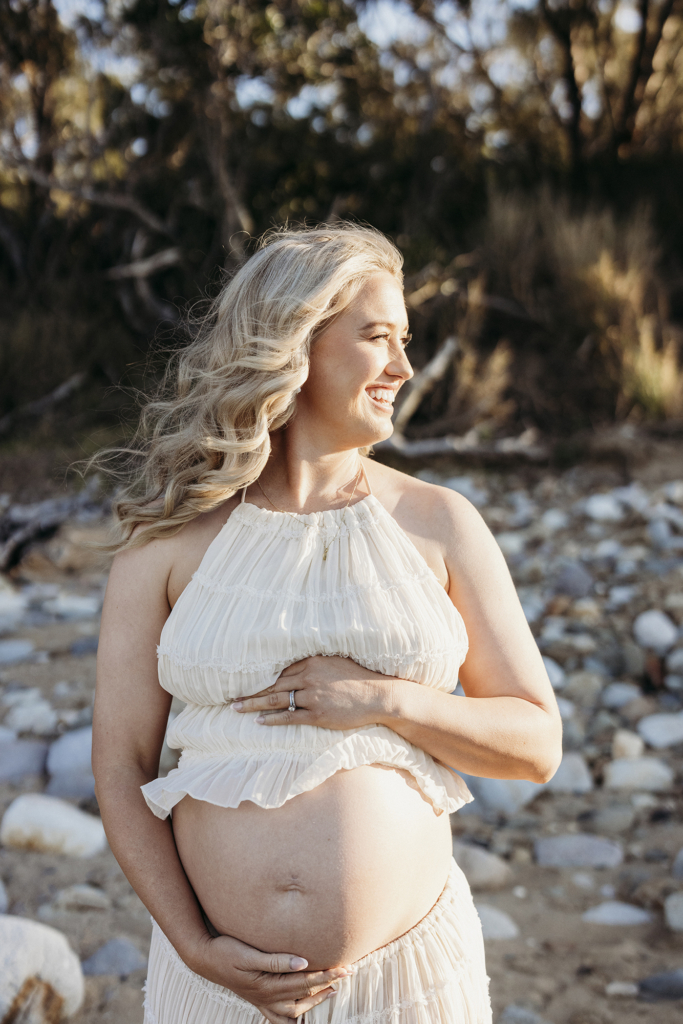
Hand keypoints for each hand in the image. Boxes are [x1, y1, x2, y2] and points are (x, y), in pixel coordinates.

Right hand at [186, 930, 353, 1022]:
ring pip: (295, 1008)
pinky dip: (293, 1017)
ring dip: (315, 999)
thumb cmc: (226, 951)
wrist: (204, 958)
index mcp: (268, 984)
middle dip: (328, 982)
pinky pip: (279, 1017)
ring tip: (332, 989)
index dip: (327, 973)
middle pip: (304, 993)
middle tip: (348, 971)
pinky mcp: (257, 1000)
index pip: (305, 981)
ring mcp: (262, 1001)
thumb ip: (276, 960)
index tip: (345, 966)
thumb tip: (304, 962)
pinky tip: (302, 1013)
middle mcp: (267, 997)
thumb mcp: (249, 954)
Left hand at [232, 655, 394, 730]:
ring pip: (275, 700)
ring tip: (236, 708)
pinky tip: (259, 721)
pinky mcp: (317, 714)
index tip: (243, 679)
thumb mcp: (334, 663)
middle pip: (272, 684)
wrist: (378, 695)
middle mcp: (308, 676)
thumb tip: (295, 669)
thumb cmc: (357, 678)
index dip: (259, 676)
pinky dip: (272, 719)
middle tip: (231, 696)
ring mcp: (312, 696)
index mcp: (311, 661)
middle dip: (250, 690)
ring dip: (254, 704)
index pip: (279, 670)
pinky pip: (289, 717)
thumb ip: (314, 665)